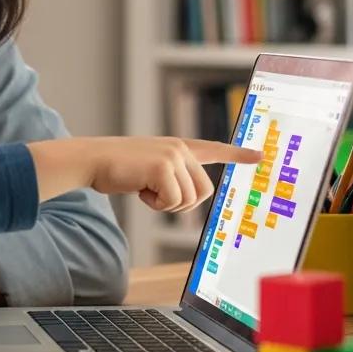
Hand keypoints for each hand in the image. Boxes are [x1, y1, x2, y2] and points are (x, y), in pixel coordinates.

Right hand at [28, 136, 262, 211]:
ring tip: (144, 188)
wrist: (92, 159)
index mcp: (178, 147)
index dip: (238, 154)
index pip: (214, 149)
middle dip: (182, 202)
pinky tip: (139, 190)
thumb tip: (188, 196)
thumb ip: (171, 175)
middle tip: (155, 195)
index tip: (260, 156)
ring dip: (167, 204)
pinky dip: (156, 204)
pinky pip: (173, 202)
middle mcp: (180, 148)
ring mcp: (173, 156)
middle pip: (203, 191)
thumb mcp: (148, 169)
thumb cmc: (116, 168)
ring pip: (190, 199)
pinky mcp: (163, 167)